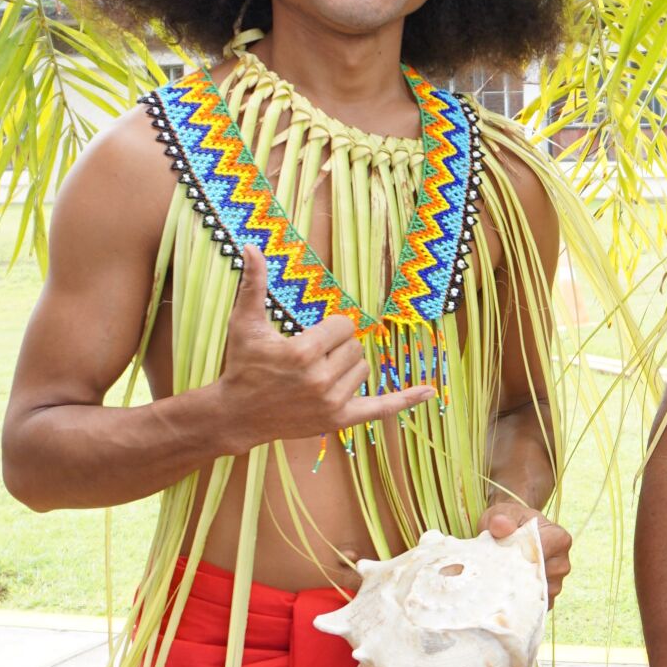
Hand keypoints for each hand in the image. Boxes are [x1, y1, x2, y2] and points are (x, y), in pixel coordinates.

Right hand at [217, 246, 434, 450]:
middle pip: (355, 347)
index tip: (308, 336)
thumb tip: (252, 246)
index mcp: (303, 353)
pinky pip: (380, 408)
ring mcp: (332, 403)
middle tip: (310, 358)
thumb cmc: (242, 365)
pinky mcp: (339, 420)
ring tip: (317, 374)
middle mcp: (321, 380)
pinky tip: (430, 391)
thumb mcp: (245, 323)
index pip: (343, 326)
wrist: (237, 415)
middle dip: (337, 347)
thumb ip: (253, 285)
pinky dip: (405, 400)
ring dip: (348, 367)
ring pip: (364, 369)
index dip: (329, 328)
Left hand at [479, 499, 571, 606]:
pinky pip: (538, 605)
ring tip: (501, 586)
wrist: (513, 530)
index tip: (500, 565)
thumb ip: (501, 520)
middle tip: (496, 580)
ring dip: (520, 594)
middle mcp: (562, 561)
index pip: (541, 558)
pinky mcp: (550, 594)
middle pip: (541, 580)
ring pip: (540, 595)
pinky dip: (523, 603)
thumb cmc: (509, 521)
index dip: (519, 563)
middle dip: (518, 582)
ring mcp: (558, 580)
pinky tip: (508, 596)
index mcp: (558, 538)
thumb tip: (501, 526)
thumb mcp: (502, 514)